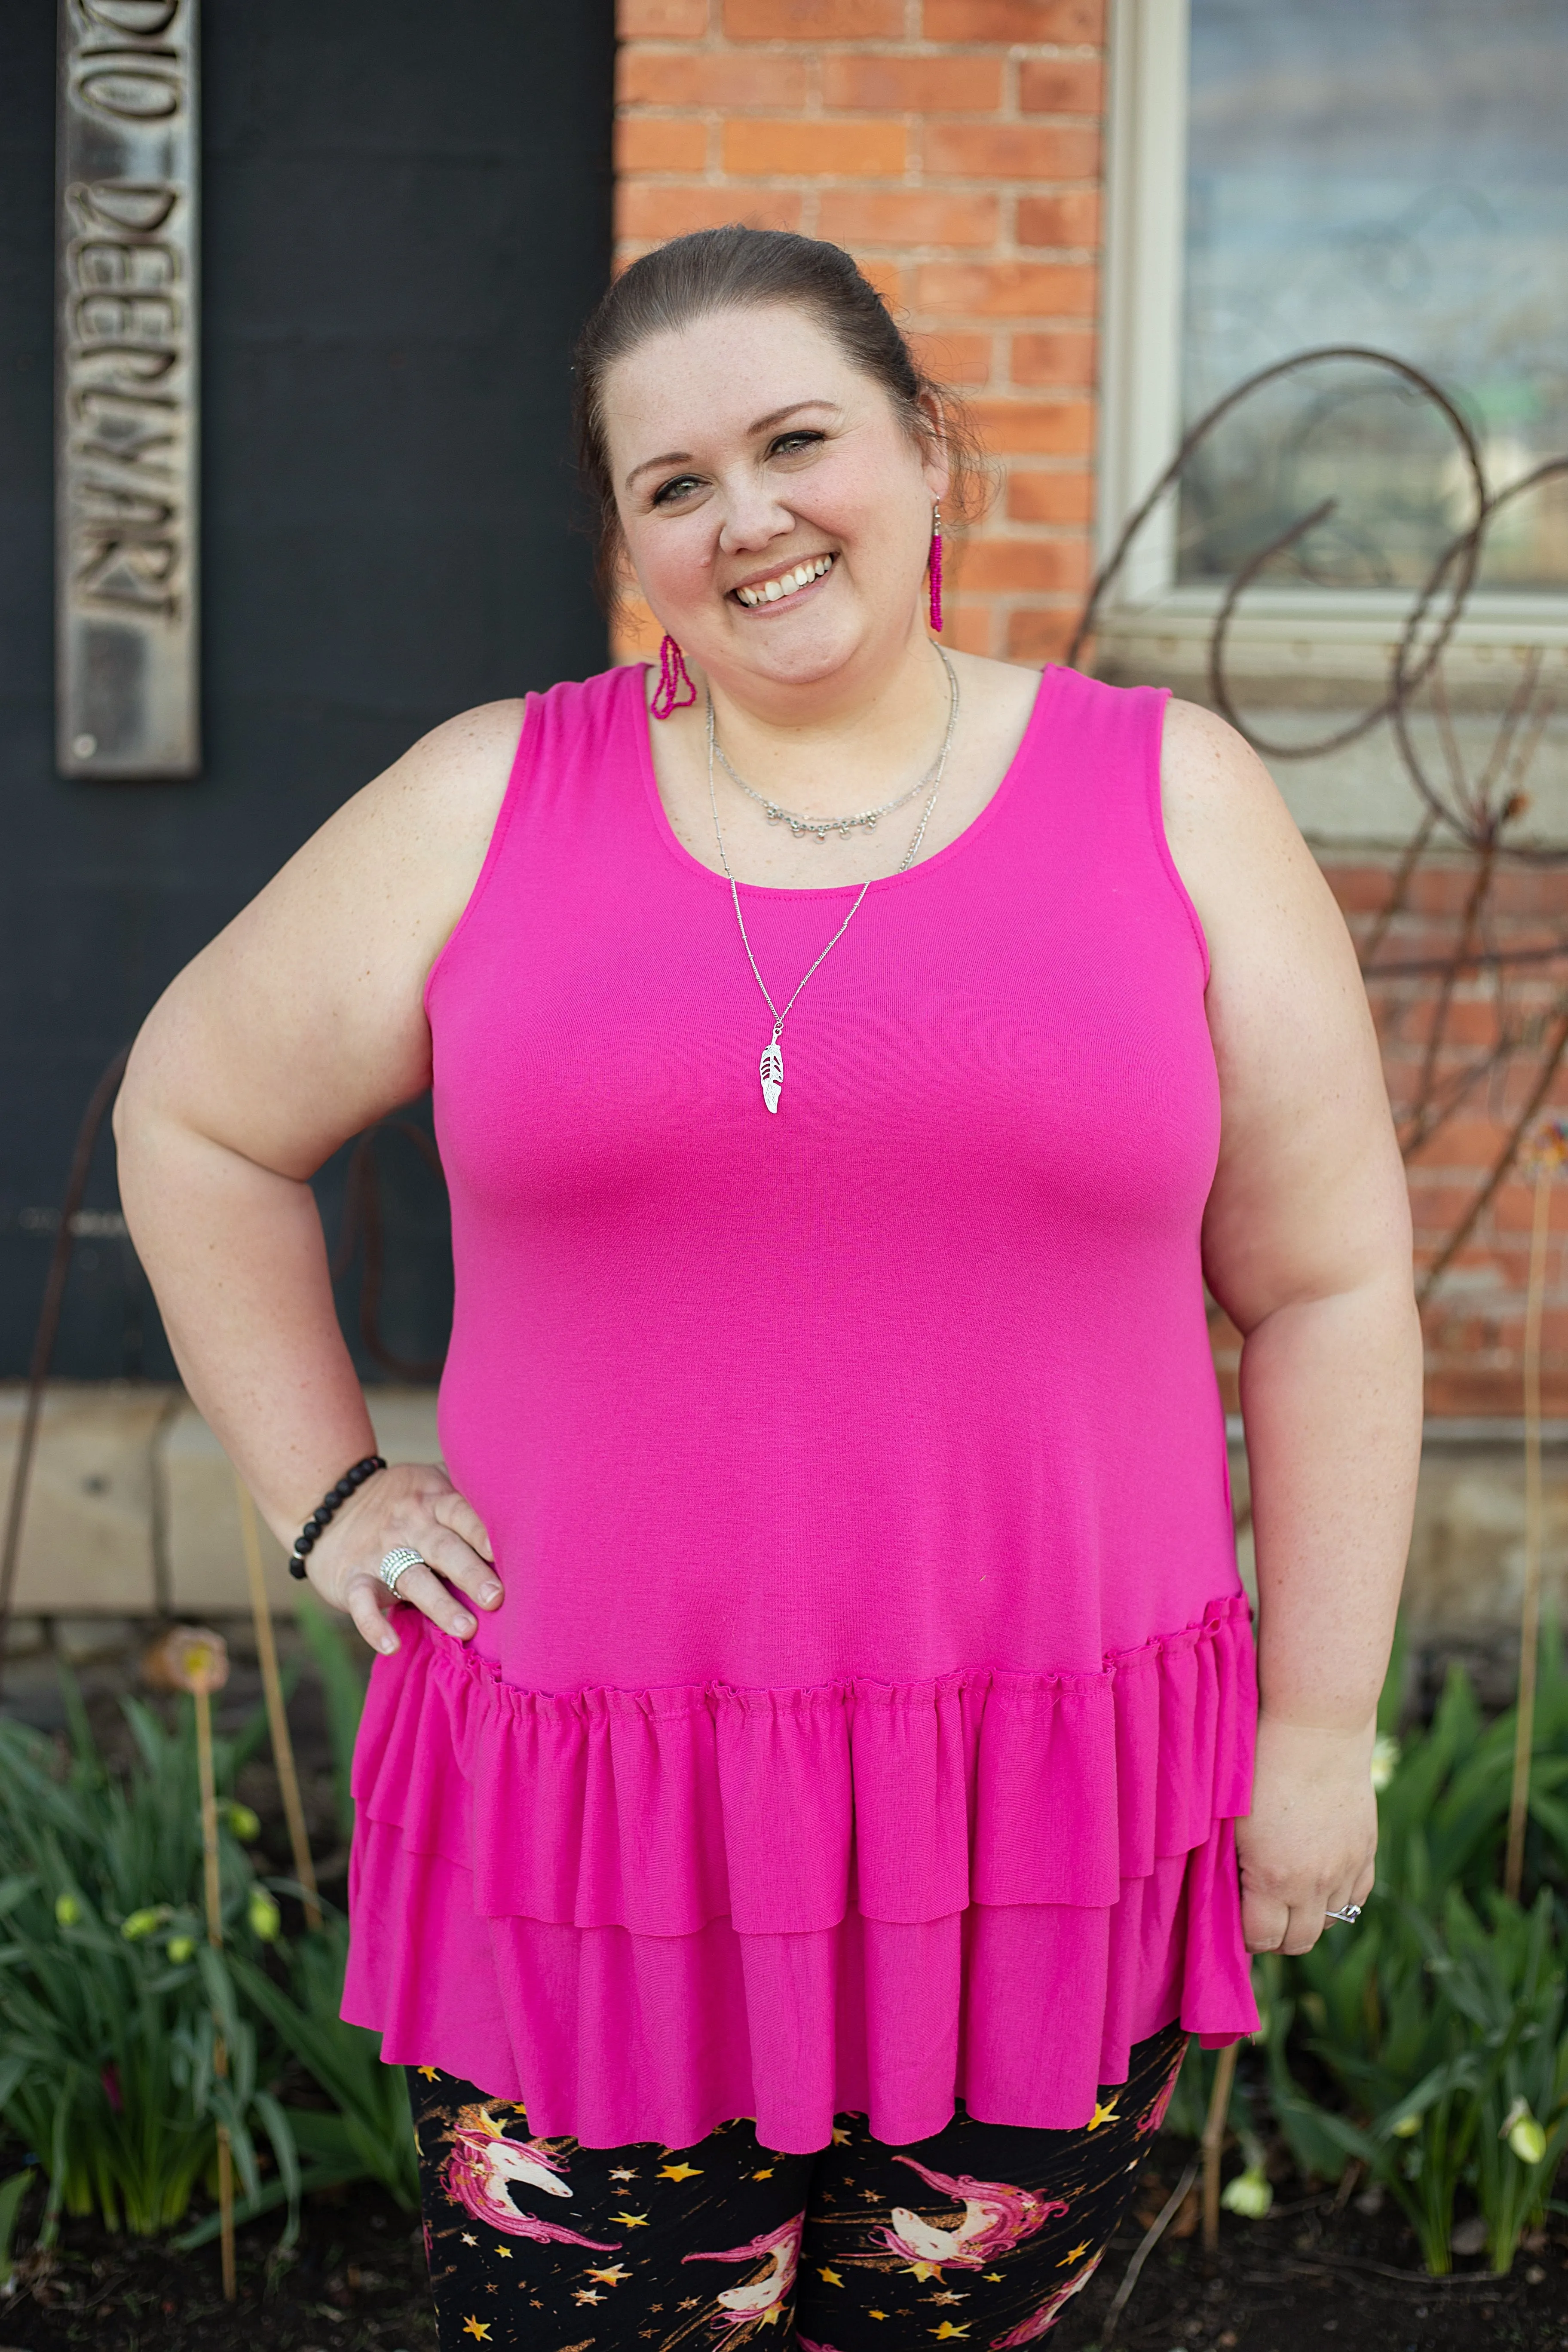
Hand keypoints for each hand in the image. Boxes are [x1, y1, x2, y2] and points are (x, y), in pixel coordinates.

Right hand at [301, 1461, 500, 1654]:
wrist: (330, 1508)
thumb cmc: (401, 1502)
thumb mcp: (430, 1484)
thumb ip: (466, 1491)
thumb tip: (521, 1494)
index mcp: (433, 1501)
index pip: (461, 1512)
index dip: (481, 1531)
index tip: (505, 1552)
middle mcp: (408, 1525)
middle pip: (443, 1548)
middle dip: (470, 1573)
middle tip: (497, 1598)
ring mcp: (379, 1553)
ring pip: (411, 1579)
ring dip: (439, 1604)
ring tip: (466, 1629)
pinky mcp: (353, 1579)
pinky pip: (362, 1603)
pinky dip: (373, 1625)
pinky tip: (392, 1646)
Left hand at [1235, 1712, 1376, 1955]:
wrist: (1315, 1728)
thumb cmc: (1258, 1764)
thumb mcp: (1231, 1819)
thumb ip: (1229, 1866)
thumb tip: (1225, 1898)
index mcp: (1274, 1877)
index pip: (1262, 1938)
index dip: (1245, 1936)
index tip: (1233, 1920)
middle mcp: (1315, 1882)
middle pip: (1299, 1941)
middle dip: (1275, 1936)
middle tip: (1258, 1914)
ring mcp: (1346, 1867)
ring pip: (1331, 1921)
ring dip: (1307, 1917)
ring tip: (1286, 1896)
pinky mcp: (1366, 1849)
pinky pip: (1357, 1896)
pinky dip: (1337, 1897)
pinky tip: (1318, 1880)